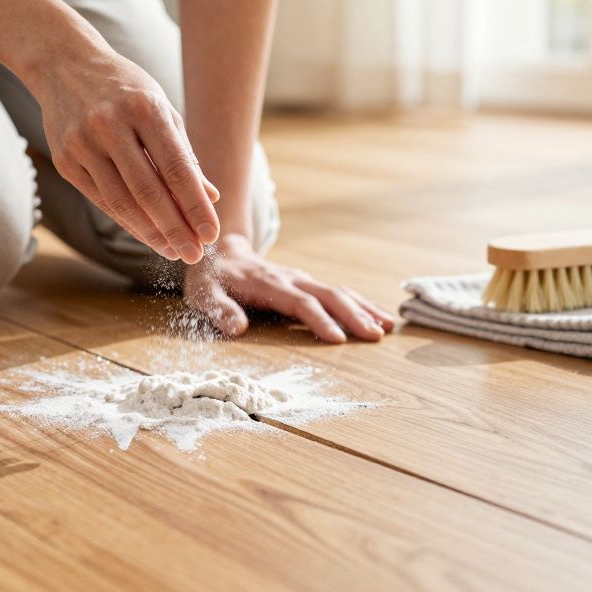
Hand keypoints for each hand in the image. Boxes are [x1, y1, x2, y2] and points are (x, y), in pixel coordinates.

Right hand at [37, 49, 220, 263]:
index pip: (176, 168)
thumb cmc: (124, 88)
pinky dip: (125, 220)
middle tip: (195, 254)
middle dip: (175, 228)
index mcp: (145, 108)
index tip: (211, 234)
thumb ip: (184, 153)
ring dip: (150, 232)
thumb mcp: (160, 108)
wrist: (64, 64)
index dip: (195, 206)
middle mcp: (110, 125)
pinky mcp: (64, 159)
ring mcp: (83, 143)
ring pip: (121, 201)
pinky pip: (100, 199)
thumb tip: (210, 196)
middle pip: (148, 191)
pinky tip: (146, 234)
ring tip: (172, 251)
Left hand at [184, 234, 395, 342]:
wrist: (219, 251)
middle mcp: (290, 278)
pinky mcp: (306, 283)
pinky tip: (378, 317)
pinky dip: (360, 303)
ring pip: (339, 290)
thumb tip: (237, 328)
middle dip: (353, 314)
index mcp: (267, 283)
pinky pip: (338, 291)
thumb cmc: (211, 279)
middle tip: (376, 336)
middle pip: (328, 294)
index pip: (299, 302)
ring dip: (364, 308)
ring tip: (387, 327)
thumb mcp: (204, 294)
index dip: (319, 320)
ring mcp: (301, 278)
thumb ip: (219, 310)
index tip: (338, 339)